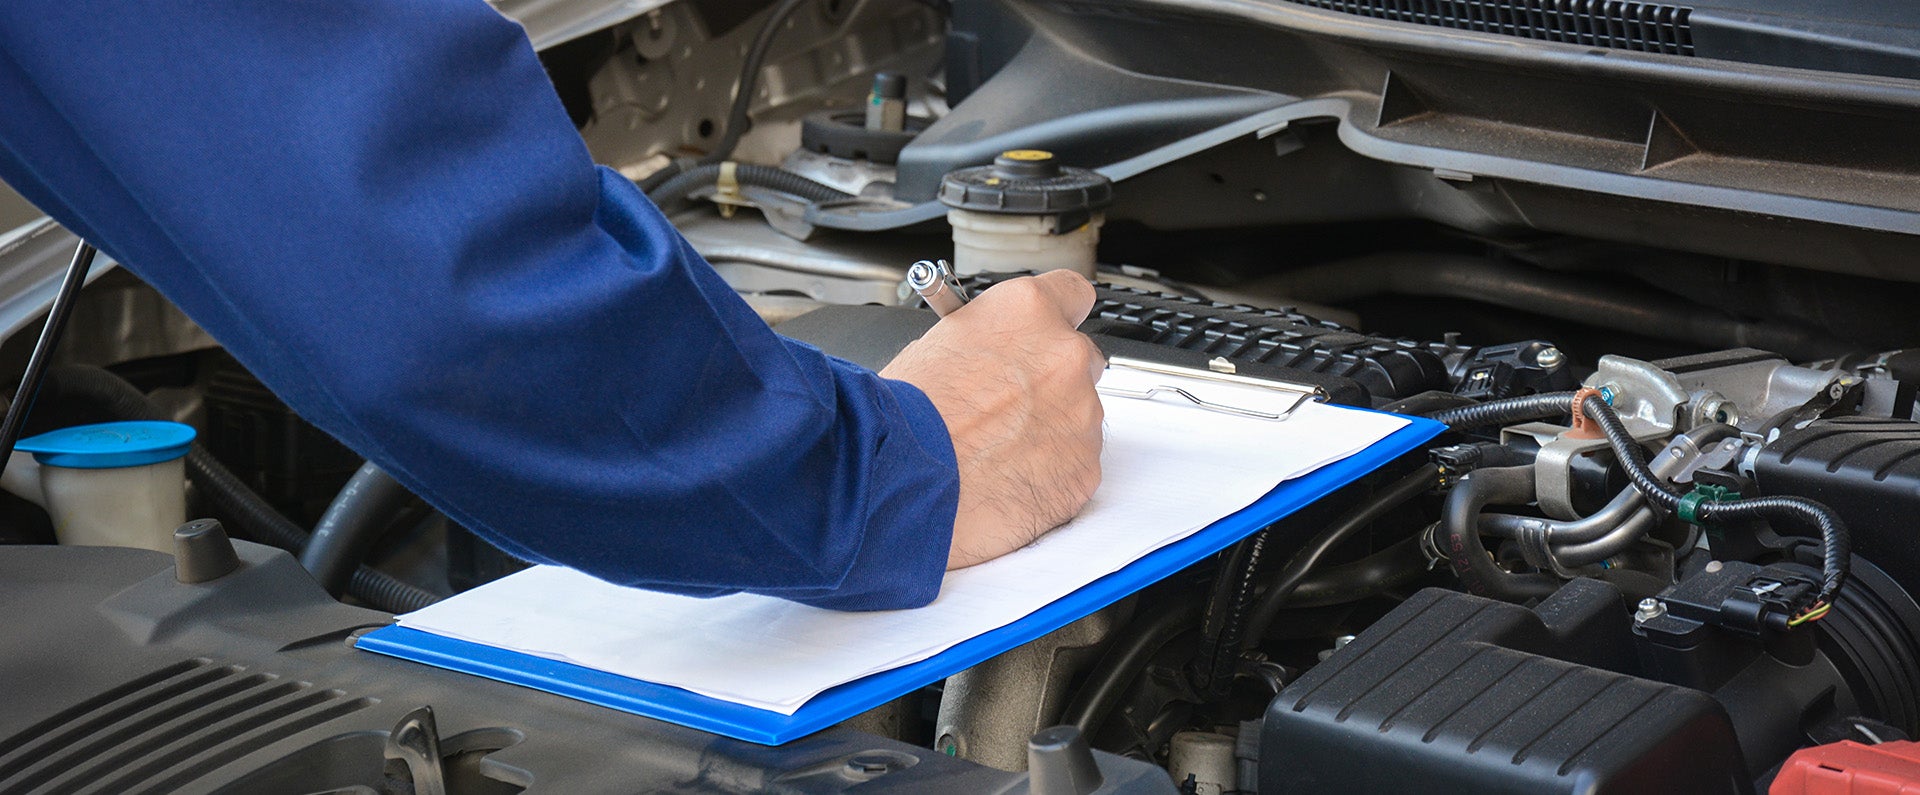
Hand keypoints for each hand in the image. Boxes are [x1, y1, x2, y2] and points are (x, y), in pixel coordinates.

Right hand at [881, 270, 1106, 568]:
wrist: (902, 483)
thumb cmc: (905, 418)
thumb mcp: (936, 346)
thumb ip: (987, 341)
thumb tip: (993, 353)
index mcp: (1027, 312)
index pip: (1072, 292)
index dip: (1056, 317)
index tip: (1047, 334)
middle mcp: (1065, 356)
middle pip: (1079, 360)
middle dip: (1051, 381)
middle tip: (1007, 406)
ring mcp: (1082, 415)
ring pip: (1078, 417)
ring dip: (1049, 429)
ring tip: (996, 451)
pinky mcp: (1085, 469)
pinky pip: (1075, 465)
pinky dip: (1049, 473)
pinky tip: (1006, 479)